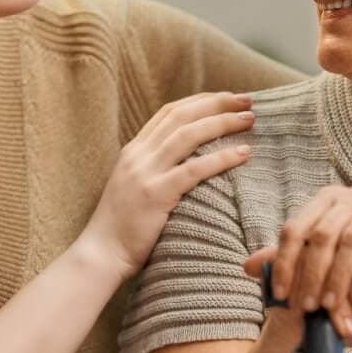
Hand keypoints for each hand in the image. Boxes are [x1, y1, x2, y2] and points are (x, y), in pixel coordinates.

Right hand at [79, 92, 255, 279]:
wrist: (101, 254)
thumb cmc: (123, 227)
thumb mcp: (134, 187)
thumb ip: (154, 170)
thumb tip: (188, 162)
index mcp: (133, 151)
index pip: (169, 112)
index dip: (200, 100)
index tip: (227, 98)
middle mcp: (138, 155)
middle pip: (182, 116)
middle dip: (217, 103)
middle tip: (247, 101)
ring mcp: (145, 173)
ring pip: (189, 135)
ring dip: (223, 123)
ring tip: (249, 120)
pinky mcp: (156, 194)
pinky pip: (194, 169)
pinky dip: (221, 158)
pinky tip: (243, 154)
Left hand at [243, 184, 351, 344]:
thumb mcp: (327, 273)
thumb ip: (293, 265)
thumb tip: (246, 266)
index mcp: (325, 202)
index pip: (294, 228)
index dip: (283, 262)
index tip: (280, 295)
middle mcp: (350, 195)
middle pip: (320, 234)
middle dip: (310, 275)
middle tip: (307, 307)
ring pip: (349, 239)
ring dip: (338, 277)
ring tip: (332, 305)